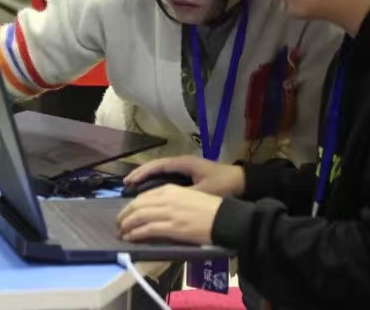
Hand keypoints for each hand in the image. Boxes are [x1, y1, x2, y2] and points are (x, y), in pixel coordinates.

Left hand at [117, 185, 222, 244]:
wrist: (224, 218)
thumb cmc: (209, 208)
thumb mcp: (186, 196)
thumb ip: (169, 201)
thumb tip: (154, 211)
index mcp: (170, 189)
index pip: (143, 197)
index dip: (130, 206)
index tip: (125, 214)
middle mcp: (165, 198)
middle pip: (136, 206)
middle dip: (124, 216)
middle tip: (119, 225)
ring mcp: (168, 213)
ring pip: (138, 217)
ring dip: (126, 226)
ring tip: (122, 233)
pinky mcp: (171, 228)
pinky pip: (146, 230)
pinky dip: (135, 234)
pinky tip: (130, 238)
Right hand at [124, 155, 244, 197]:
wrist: (243, 182)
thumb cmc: (224, 185)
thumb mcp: (204, 192)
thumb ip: (185, 197)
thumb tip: (164, 206)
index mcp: (184, 164)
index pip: (157, 166)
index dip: (142, 173)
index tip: (129, 182)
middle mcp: (182, 163)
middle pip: (156, 166)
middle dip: (140, 175)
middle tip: (126, 185)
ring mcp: (185, 167)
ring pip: (160, 170)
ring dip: (147, 177)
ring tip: (133, 187)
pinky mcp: (189, 174)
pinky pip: (167, 175)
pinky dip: (156, 181)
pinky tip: (151, 190)